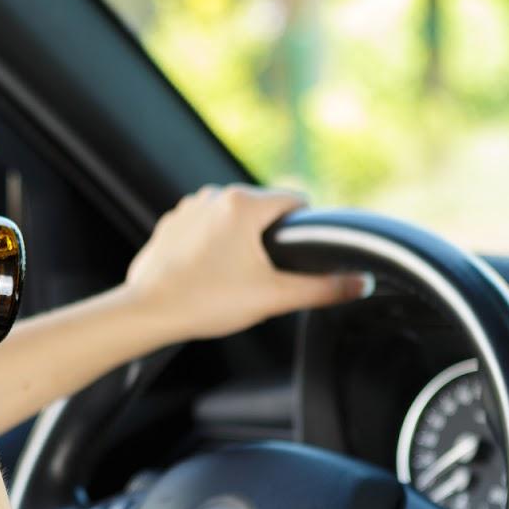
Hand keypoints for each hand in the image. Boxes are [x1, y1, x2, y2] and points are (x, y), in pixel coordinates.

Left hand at [121, 184, 371, 342]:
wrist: (147, 312)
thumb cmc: (208, 301)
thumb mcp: (273, 297)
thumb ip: (322, 288)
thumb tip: (361, 283)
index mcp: (243, 204)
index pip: (295, 201)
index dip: (307, 228)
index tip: (304, 254)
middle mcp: (214, 195)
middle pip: (263, 209)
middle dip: (271, 238)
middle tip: (267, 275)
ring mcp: (188, 208)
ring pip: (232, 219)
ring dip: (241, 241)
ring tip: (235, 278)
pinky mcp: (170, 225)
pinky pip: (204, 229)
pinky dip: (213, 247)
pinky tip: (208, 275)